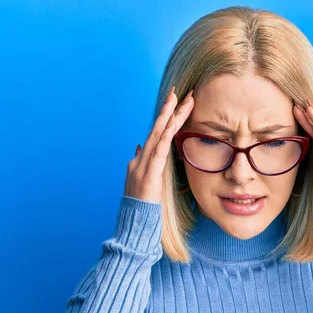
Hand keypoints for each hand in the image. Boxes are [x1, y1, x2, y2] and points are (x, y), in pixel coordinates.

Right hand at [124, 86, 194, 202]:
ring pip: (158, 135)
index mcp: (140, 160)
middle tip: (178, 91)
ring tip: (178, 99)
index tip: (176, 102)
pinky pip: (158, 151)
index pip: (156, 135)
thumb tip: (139, 146)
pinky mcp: (149, 174)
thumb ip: (142, 162)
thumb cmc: (141, 205)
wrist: (133, 221)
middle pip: (157, 129)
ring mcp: (142, 165)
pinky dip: (165, 136)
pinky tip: (172, 123)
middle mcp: (140, 159)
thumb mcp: (143, 180)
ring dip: (169, 116)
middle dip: (168, 109)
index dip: (166, 118)